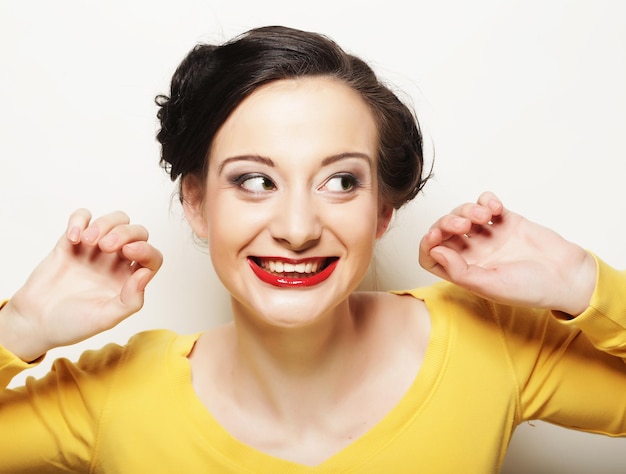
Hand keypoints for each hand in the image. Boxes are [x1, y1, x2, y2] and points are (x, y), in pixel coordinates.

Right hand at [0, 209, 162, 360]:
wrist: (35, 322)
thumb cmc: (73, 323)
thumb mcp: (106, 319)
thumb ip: (131, 299)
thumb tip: (146, 273)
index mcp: (130, 280)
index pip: (151, 257)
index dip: (146, 249)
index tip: (129, 251)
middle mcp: (117, 262)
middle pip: (136, 232)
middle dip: (124, 232)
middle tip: (106, 246)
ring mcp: (95, 250)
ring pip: (114, 221)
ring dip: (104, 224)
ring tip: (87, 241)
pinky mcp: (71, 242)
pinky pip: (82, 217)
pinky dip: (79, 220)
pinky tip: (72, 238)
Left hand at [419, 192, 595, 314]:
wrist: (566, 276)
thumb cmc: (530, 288)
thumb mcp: (490, 285)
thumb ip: (459, 271)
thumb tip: (435, 251)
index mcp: (464, 272)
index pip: (433, 256)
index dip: (428, 244)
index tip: (435, 236)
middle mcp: (473, 253)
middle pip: (445, 231)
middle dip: (447, 223)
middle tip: (463, 225)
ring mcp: (488, 235)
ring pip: (462, 214)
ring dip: (466, 210)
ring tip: (484, 216)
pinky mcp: (505, 220)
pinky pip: (485, 203)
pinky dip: (485, 200)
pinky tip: (495, 207)